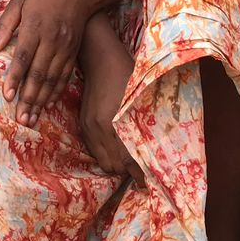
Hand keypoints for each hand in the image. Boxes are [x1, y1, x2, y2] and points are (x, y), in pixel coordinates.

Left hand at [0, 0, 93, 125]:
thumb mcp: (20, 1)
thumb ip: (5, 24)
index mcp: (35, 27)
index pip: (24, 56)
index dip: (16, 77)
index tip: (8, 96)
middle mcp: (51, 40)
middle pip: (39, 73)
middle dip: (29, 98)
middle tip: (21, 119)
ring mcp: (64, 48)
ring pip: (52, 79)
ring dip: (41, 101)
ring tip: (32, 118)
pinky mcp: (73, 52)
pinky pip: (64, 76)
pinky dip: (56, 92)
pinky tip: (48, 105)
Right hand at [78, 25, 143, 185]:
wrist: (100, 57)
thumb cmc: (127, 73)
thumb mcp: (141, 97)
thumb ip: (146, 123)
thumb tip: (156, 147)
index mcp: (114, 123)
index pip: (128, 159)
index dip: (139, 174)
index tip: (147, 183)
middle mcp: (98, 129)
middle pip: (113, 166)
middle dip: (127, 173)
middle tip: (141, 174)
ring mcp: (88, 126)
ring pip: (102, 161)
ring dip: (115, 166)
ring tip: (129, 166)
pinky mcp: (83, 123)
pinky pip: (93, 150)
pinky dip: (105, 155)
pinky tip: (115, 152)